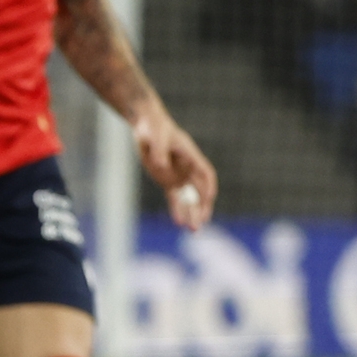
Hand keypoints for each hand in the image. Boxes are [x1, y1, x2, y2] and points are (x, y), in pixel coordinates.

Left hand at [134, 108, 217, 229]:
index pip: (206, 174)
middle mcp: (188, 169)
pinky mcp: (168, 182)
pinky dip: (177, 210)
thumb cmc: (154, 128)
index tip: (209, 198)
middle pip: (200, 191)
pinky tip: (179, 223)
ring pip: (189, 199)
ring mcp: (179, 176)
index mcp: (191, 156)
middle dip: (202, 207)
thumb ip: (159, 151)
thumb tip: (161, 165)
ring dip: (192, 213)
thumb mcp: (155, 136)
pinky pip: (175, 198)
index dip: (208, 186)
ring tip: (193, 230)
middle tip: (202, 222)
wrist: (147, 127)